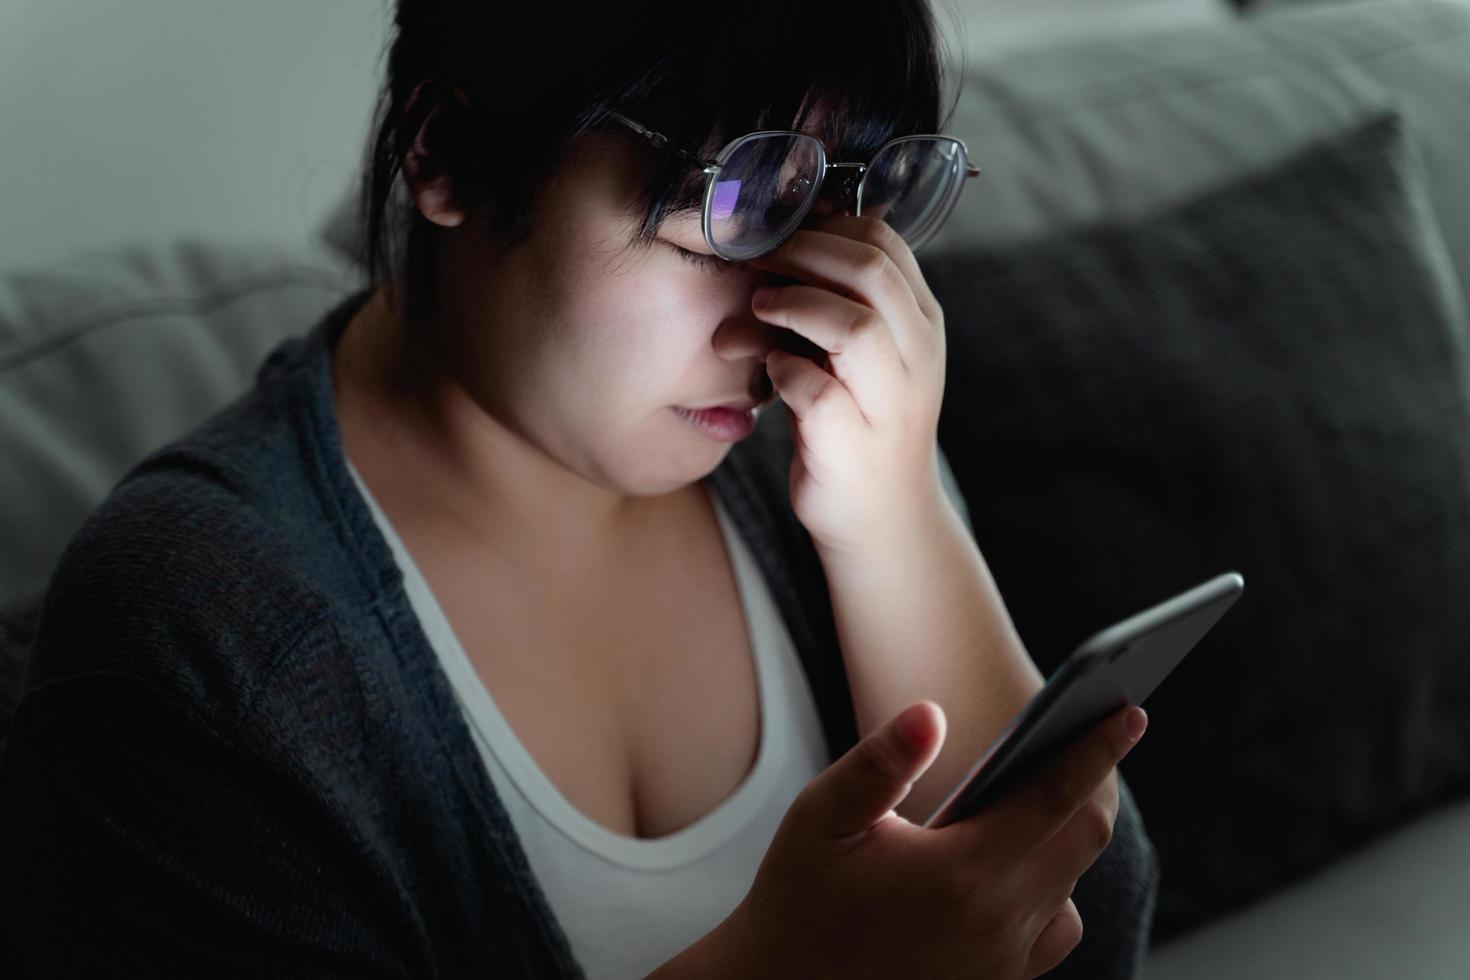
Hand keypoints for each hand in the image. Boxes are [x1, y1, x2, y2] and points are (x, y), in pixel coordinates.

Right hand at [713, 700, 1145, 979]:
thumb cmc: (798, 897)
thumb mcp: (821, 817)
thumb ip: (879, 763)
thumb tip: (930, 712)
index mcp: (961, 872)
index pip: (1054, 797)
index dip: (1096, 749)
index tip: (1129, 711)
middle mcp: (998, 921)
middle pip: (1081, 840)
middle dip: (1095, 783)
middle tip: (1097, 731)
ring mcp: (1001, 960)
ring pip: (1071, 886)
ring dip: (1070, 837)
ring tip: (1049, 790)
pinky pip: (1054, 929)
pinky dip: (1053, 890)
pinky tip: (1018, 863)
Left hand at [743, 214, 949, 557]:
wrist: (881, 519)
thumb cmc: (859, 425)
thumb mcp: (863, 357)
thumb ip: (842, 304)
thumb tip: (780, 242)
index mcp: (922, 324)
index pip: (885, 243)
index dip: (825, 226)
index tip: (778, 232)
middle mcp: (917, 359)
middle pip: (871, 272)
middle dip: (802, 254)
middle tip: (756, 261)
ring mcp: (891, 404)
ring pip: (855, 327)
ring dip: (793, 307)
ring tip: (756, 308)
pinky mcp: (854, 446)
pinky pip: (816, 390)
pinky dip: (782, 370)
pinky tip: (766, 372)